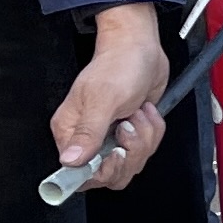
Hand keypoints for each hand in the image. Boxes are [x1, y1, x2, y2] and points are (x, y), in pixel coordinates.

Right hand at [53, 3, 171, 194]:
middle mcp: (88, 138)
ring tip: (137, 113)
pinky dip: (153, 131)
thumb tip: (70, 160)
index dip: (100, 172)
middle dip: (130, 152)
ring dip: (144, 138)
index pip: (78, 174)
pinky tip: (145, 111)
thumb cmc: (118, 66)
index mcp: (70, 131)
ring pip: (131, 163)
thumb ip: (88, 132)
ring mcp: (110, 137)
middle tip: (129, 126)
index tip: (114, 155)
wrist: (140, 48)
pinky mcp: (130, 133)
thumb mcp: (103, 99)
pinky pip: (145, 149)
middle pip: (111, 173)